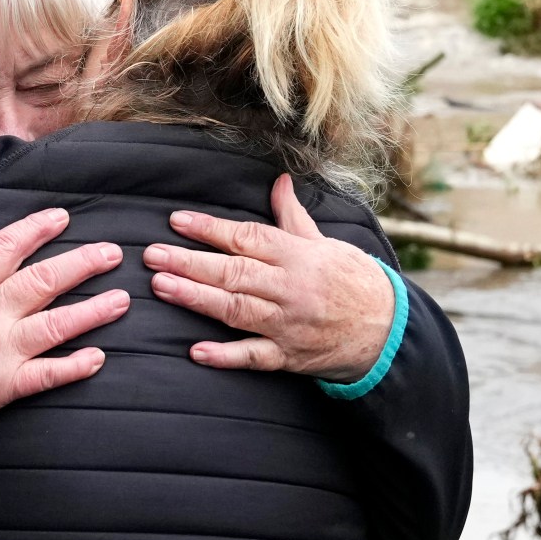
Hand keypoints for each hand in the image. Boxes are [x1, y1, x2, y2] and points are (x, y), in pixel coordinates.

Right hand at [0, 209, 128, 430]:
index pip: (6, 247)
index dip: (36, 229)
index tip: (62, 218)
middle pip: (43, 281)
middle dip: (82, 263)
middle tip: (112, 253)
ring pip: (56, 325)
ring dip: (93, 311)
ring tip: (122, 300)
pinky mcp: (2, 388)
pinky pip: (46, 376)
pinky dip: (74, 368)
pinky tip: (98, 358)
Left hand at [146, 174, 394, 380]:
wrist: (387, 330)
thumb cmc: (353, 280)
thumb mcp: (325, 243)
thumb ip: (293, 218)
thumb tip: (279, 182)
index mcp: (298, 256)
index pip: (247, 238)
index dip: (210, 229)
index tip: (177, 222)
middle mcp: (290, 288)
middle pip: (234, 272)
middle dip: (190, 262)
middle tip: (152, 255)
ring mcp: (288, 324)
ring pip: (236, 310)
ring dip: (197, 299)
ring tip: (162, 287)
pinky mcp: (289, 356)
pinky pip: (254, 357)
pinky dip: (225, 355)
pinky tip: (197, 351)